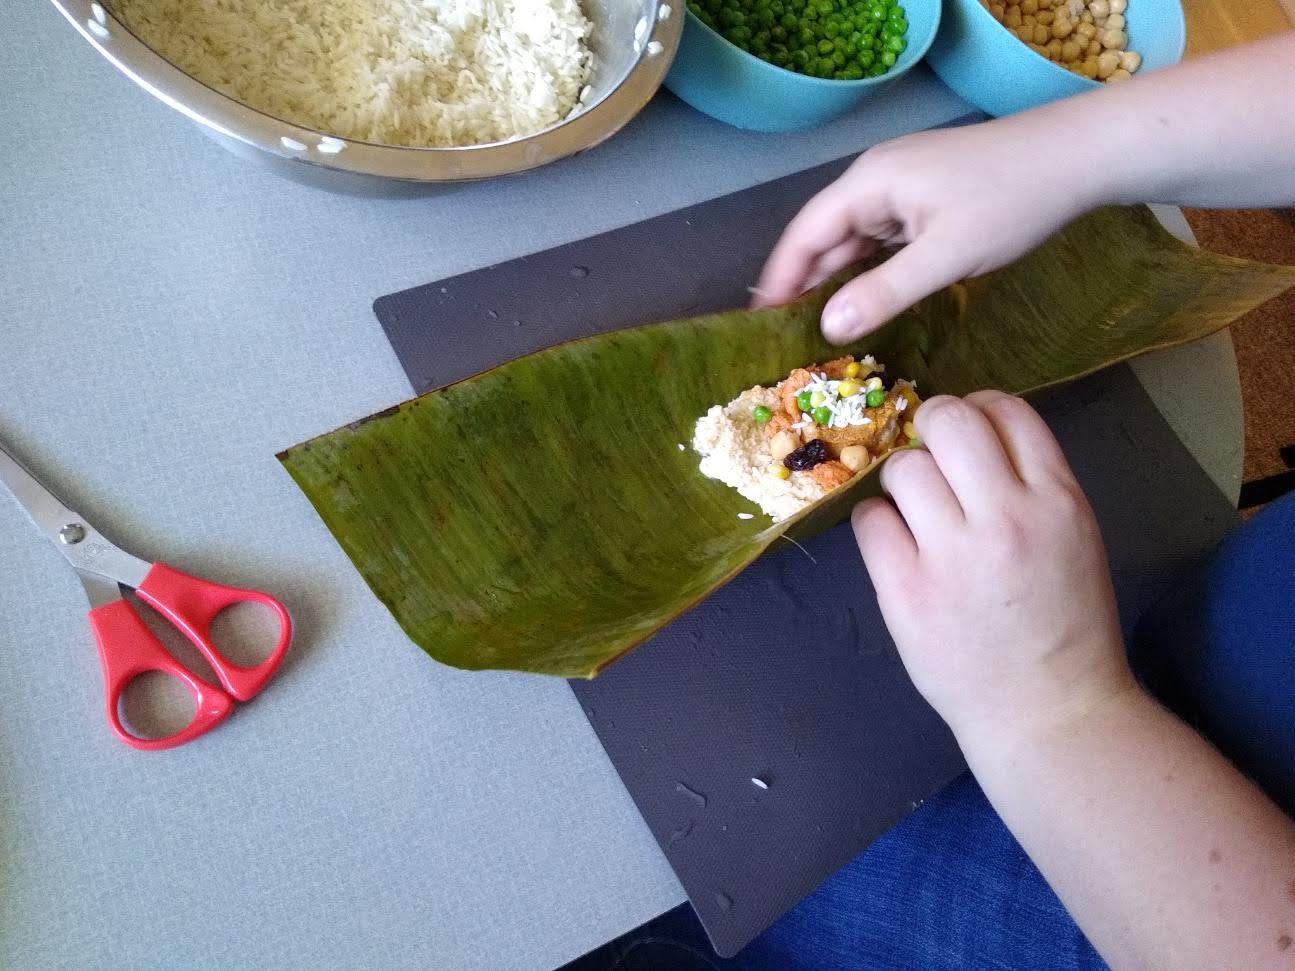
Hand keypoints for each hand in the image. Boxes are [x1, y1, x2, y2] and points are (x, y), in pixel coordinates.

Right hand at [754, 123, 1098, 342]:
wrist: (1078, 158)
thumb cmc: (1012, 201)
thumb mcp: (947, 255)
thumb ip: (885, 292)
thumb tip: (828, 328)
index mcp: (869, 183)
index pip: (805, 234)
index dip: (779, 279)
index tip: (761, 326)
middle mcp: (874, 180)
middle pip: (824, 237)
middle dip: (805, 286)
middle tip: (788, 341)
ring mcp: (899, 188)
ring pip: (853, 241)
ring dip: (837, 282)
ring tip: (818, 332)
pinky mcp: (922, 200)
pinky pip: (880, 240)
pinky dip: (867, 272)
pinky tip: (864, 304)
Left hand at [852, 391, 1137, 747]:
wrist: (1050, 712)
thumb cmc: (1064, 624)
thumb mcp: (1074, 538)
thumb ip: (1031, 484)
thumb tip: (972, 434)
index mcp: (1058, 501)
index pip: (1007, 411)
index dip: (978, 409)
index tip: (967, 432)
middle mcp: (1007, 517)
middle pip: (948, 421)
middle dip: (932, 428)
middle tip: (932, 460)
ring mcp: (953, 555)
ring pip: (903, 467)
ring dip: (903, 481)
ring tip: (917, 514)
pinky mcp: (907, 591)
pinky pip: (870, 520)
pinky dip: (878, 525)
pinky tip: (898, 546)